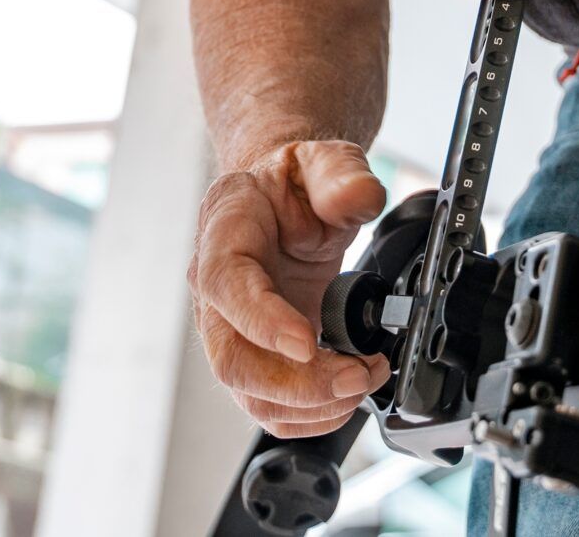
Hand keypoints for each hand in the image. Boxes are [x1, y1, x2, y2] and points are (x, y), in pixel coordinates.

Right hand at [189, 139, 390, 436]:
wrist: (286, 203)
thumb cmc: (295, 185)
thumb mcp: (325, 162)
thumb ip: (342, 176)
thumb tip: (357, 197)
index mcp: (225, 230)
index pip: (224, 284)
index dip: (261, 321)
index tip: (307, 341)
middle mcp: (216, 287)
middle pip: (231, 357)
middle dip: (297, 381)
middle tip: (355, 374)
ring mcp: (230, 328)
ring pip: (249, 392)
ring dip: (310, 404)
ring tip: (362, 378)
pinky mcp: (254, 355)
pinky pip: (268, 405)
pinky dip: (310, 415)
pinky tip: (346, 393)